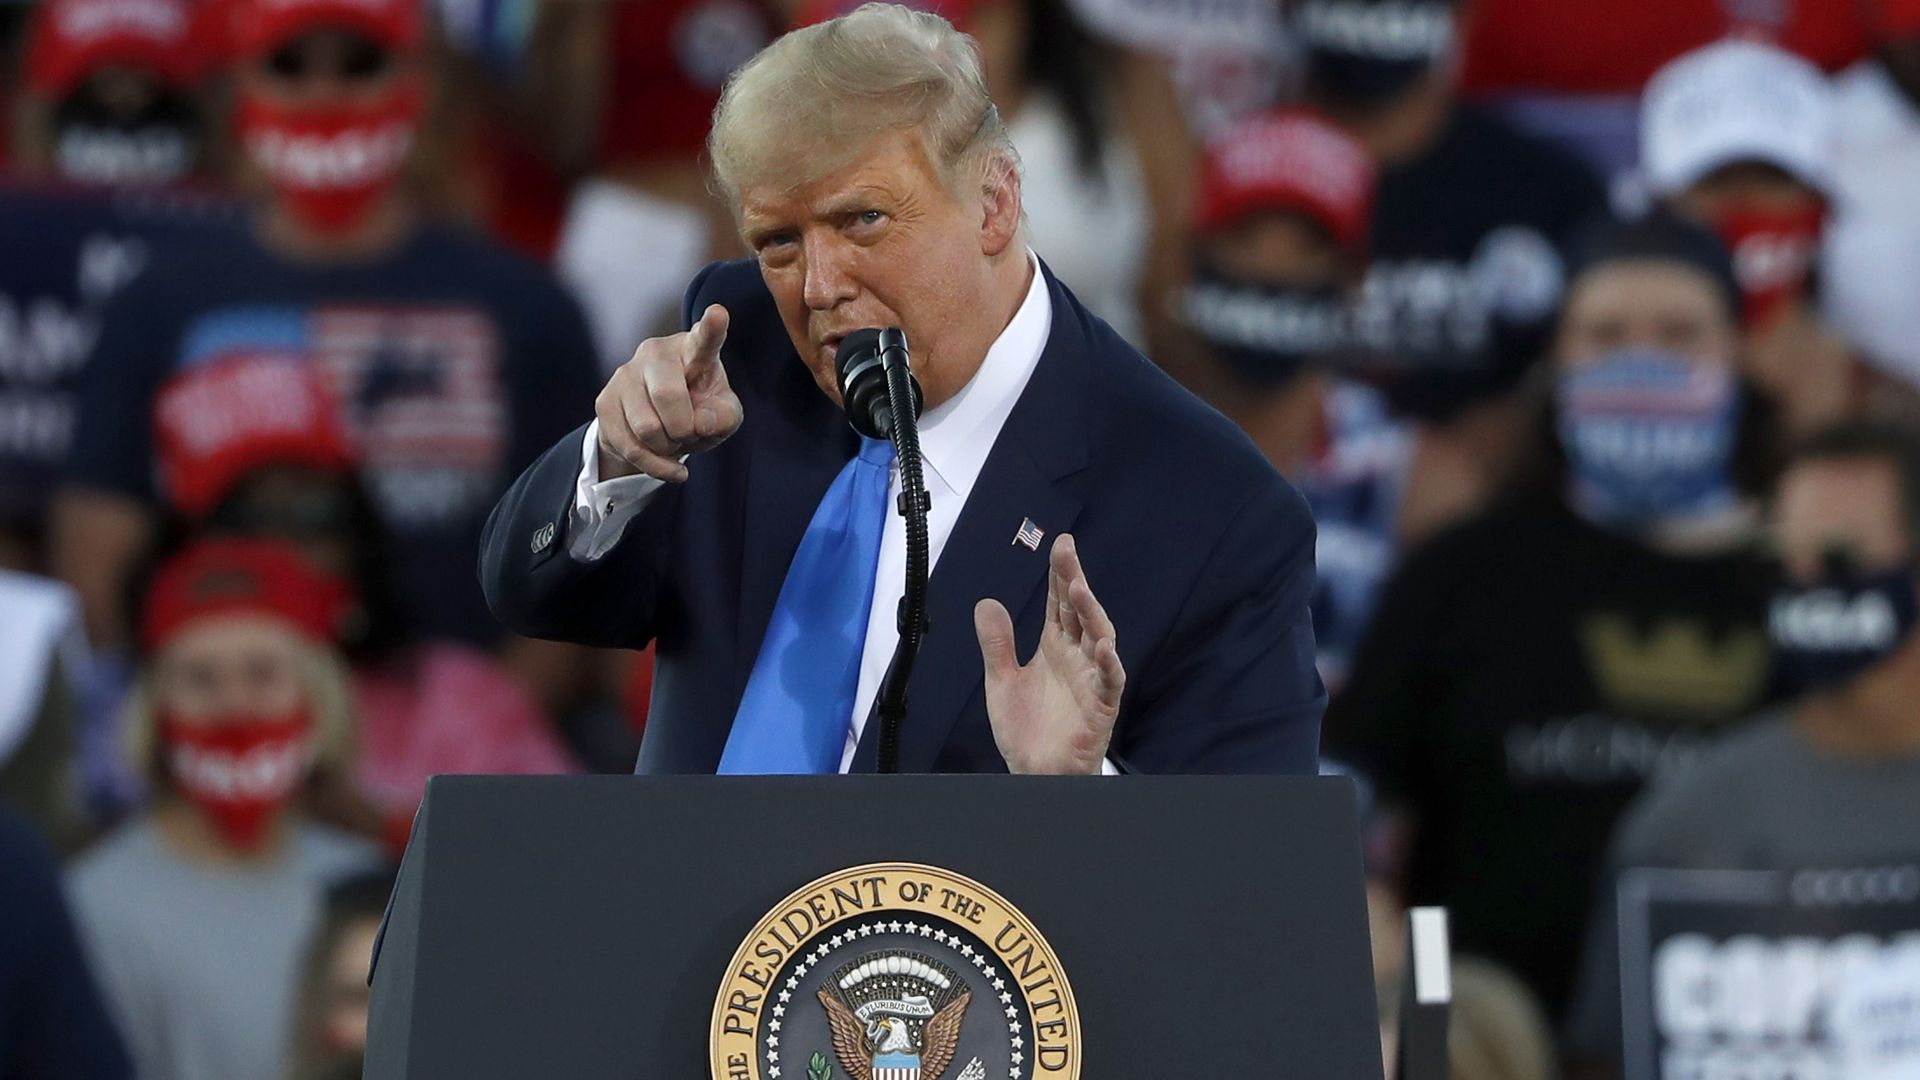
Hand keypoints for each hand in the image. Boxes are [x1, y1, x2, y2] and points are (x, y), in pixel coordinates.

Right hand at [595, 304, 744, 481]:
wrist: (659, 429)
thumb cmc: (700, 411)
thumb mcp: (724, 416)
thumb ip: (724, 416)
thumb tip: (701, 421)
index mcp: (693, 350)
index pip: (704, 339)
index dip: (712, 328)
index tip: (719, 313)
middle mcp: (656, 352)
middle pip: (667, 396)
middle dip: (684, 428)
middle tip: (689, 432)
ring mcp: (625, 374)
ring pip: (646, 427)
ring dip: (668, 447)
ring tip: (673, 439)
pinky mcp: (605, 401)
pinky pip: (630, 446)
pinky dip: (654, 465)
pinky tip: (667, 464)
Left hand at [974, 534, 1124, 774]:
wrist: (1035, 772)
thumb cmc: (1026, 729)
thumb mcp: (1001, 681)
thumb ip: (996, 644)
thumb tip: (987, 601)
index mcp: (1054, 647)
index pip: (1058, 604)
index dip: (1060, 575)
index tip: (1060, 545)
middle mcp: (1076, 657)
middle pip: (1078, 612)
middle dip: (1073, 581)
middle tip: (1066, 552)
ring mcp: (1091, 679)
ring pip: (1098, 638)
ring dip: (1091, 613)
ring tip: (1079, 589)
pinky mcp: (1101, 706)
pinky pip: (1109, 681)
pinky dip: (1108, 664)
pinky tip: (1103, 646)